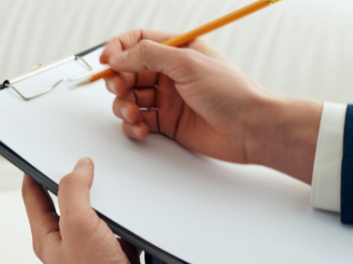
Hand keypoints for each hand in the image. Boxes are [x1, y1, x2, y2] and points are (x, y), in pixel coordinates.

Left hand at [22, 157, 158, 263]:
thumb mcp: (78, 225)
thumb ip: (74, 192)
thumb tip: (78, 168)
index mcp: (47, 236)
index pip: (33, 194)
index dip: (34, 170)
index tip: (41, 152)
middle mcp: (66, 243)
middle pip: (65, 201)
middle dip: (74, 180)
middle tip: (82, 161)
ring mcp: (91, 250)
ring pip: (95, 213)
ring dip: (104, 198)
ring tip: (110, 182)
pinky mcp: (116, 256)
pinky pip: (119, 229)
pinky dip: (127, 218)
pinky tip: (133, 211)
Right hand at [101, 29, 322, 182]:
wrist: (251, 129)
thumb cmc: (231, 93)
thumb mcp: (188, 63)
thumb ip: (149, 56)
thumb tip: (118, 56)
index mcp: (177, 50)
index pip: (137, 41)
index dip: (118, 49)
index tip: (106, 61)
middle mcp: (169, 73)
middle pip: (128, 71)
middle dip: (118, 81)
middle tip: (120, 89)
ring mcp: (167, 98)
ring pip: (129, 97)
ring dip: (123, 106)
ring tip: (134, 113)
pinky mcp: (166, 122)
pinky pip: (138, 120)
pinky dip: (133, 125)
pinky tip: (142, 128)